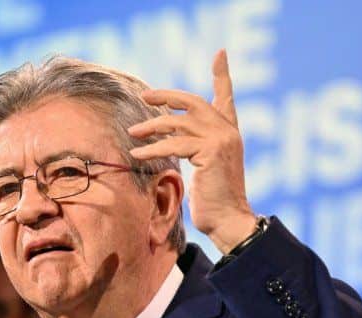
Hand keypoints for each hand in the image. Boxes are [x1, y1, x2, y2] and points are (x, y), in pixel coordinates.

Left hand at [128, 49, 256, 253]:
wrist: (227, 220)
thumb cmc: (212, 199)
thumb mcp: (204, 166)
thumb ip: (195, 146)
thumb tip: (170, 136)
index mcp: (229, 132)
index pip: (226, 96)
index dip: (222, 74)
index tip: (220, 53)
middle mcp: (227, 131)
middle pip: (192, 102)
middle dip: (166, 96)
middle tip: (145, 97)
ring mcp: (221, 139)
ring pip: (178, 123)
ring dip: (151, 127)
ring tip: (133, 133)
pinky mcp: (211, 151)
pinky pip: (174, 144)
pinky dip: (152, 148)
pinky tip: (137, 154)